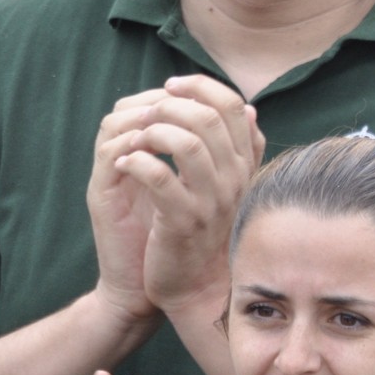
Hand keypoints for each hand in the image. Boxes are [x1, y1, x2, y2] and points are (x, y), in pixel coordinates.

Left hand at [90, 75, 264, 314]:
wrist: (198, 287)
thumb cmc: (208, 232)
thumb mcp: (230, 185)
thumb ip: (240, 148)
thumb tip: (250, 109)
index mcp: (245, 165)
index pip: (234, 106)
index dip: (200, 87)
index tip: (171, 87)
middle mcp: (235, 179)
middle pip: (210, 118)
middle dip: (169, 105)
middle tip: (145, 113)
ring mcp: (212, 200)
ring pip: (188, 143)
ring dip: (152, 132)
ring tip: (133, 139)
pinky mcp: (183, 221)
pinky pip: (160, 178)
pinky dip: (137, 162)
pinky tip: (124, 164)